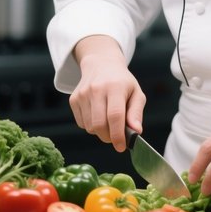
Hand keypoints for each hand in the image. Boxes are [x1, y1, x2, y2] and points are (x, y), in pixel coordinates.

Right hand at [69, 35, 145, 150]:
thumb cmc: (122, 82)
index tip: (121, 147)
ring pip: (89, 127)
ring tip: (108, 122)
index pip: (115, 116)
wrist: (101, 64)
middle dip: (109, 137)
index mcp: (115, 87)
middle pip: (99, 125)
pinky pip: (81, 123)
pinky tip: (98, 114)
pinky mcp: (74, 99)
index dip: (118, 135)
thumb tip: (136, 131)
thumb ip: (136, 113)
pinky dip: (90, 126)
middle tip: (116, 137)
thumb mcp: (136, 93)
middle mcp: (96, 89)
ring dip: (100, 132)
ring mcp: (83, 94)